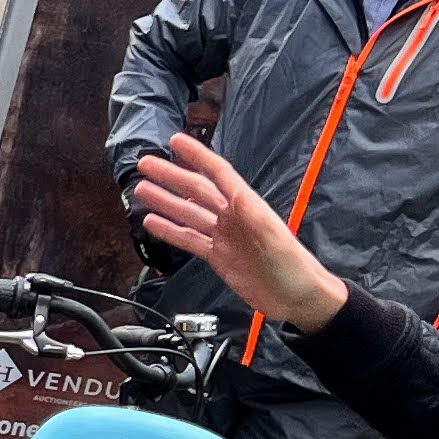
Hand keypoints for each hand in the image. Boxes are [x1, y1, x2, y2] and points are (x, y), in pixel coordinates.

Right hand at [129, 135, 348, 330]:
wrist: (296, 297)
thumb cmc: (293, 267)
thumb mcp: (275, 239)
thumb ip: (254, 215)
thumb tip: (236, 194)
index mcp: (247, 207)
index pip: (218, 174)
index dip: (197, 155)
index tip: (176, 141)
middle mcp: (232, 217)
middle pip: (196, 190)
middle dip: (171, 175)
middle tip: (146, 164)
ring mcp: (224, 236)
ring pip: (188, 213)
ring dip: (165, 201)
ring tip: (142, 190)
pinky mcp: (218, 256)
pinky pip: (189, 239)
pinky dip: (170, 231)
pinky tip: (153, 223)